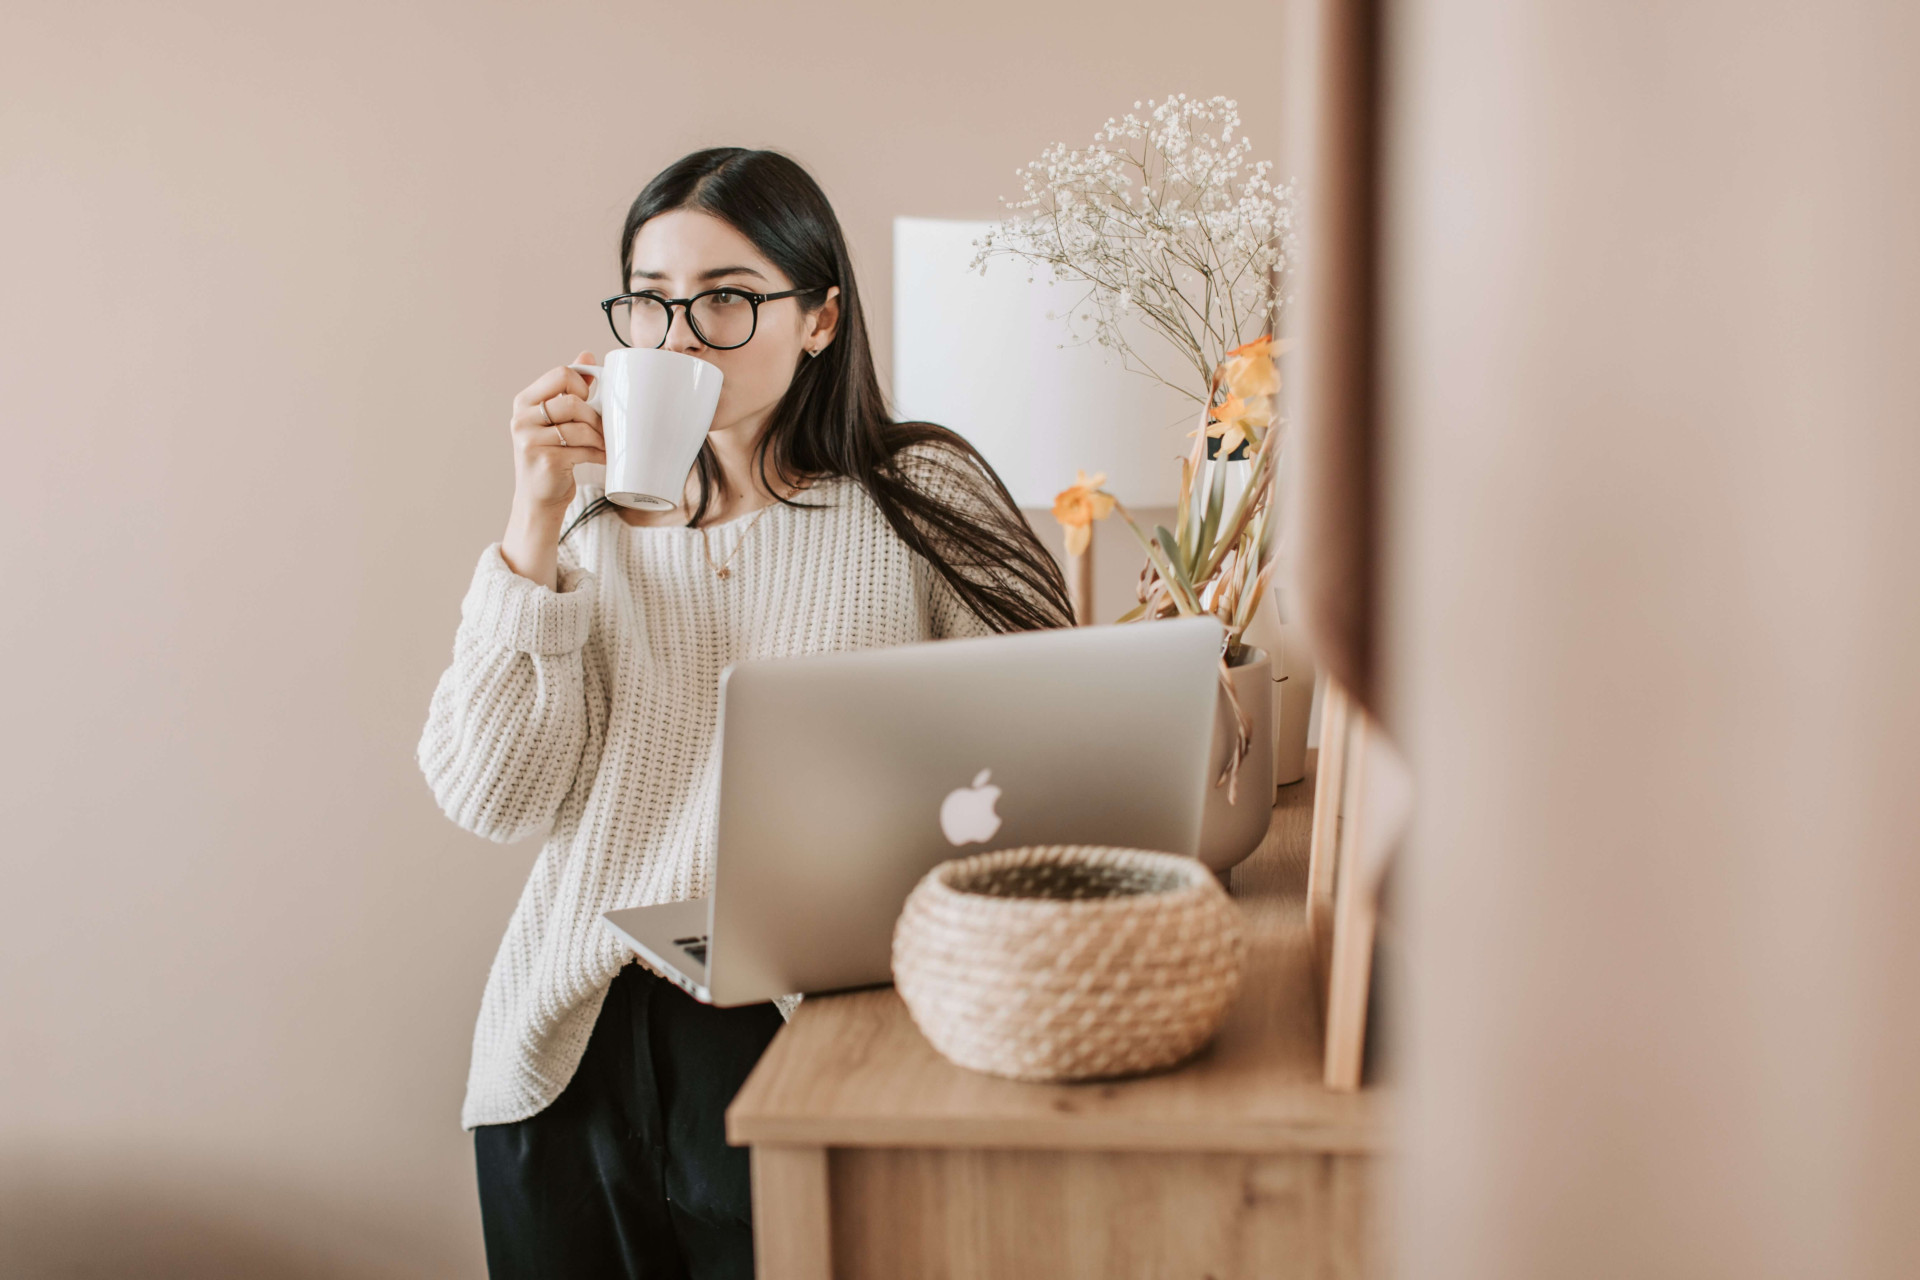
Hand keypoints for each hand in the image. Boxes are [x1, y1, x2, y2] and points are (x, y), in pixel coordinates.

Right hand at [509, 351, 605, 514]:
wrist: (538, 500)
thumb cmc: (550, 456)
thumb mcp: (554, 419)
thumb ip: (568, 388)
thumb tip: (587, 355)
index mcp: (524, 401)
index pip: (561, 373)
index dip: (582, 385)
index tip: (589, 401)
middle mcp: (522, 418)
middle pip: (573, 401)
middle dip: (594, 416)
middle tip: (601, 430)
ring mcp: (530, 440)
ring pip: (580, 426)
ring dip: (600, 437)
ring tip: (604, 445)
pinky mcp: (544, 460)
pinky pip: (583, 449)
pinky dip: (599, 454)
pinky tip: (602, 459)